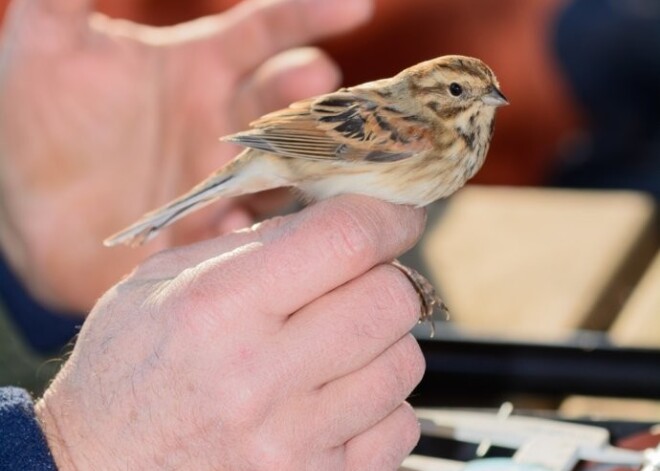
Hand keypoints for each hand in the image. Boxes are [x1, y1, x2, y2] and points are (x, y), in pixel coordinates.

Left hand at [0, 0, 372, 310]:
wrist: (27, 210)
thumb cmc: (35, 118)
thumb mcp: (45, 44)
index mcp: (203, 65)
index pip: (269, 29)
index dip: (311, 14)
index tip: (356, 7)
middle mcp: (229, 118)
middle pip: (292, 100)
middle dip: (316, 94)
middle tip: (319, 90)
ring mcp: (229, 177)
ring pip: (290, 165)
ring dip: (308, 163)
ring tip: (311, 163)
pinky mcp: (218, 227)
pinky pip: (249, 226)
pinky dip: (254, 224)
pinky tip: (240, 220)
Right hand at [36, 196, 425, 470]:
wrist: (99, 470)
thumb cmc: (128, 370)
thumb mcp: (163, 283)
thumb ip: (252, 245)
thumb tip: (334, 217)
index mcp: (219, 310)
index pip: (344, 240)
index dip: (387, 215)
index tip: (396, 214)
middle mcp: (260, 379)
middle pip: (391, 299)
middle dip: (387, 277)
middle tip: (356, 282)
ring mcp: (292, 442)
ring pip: (404, 362)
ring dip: (383, 341)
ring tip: (335, 345)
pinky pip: (400, 426)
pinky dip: (381, 402)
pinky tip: (336, 397)